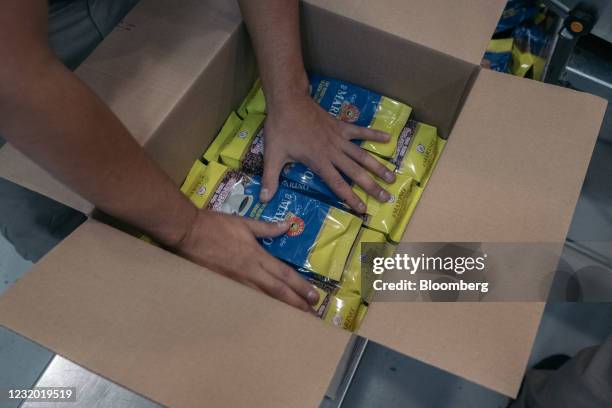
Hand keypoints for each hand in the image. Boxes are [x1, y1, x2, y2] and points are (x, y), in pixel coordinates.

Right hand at [175, 210, 319, 310]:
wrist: (188, 233)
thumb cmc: (216, 225)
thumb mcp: (244, 223)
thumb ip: (267, 228)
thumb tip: (287, 225)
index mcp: (257, 256)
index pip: (284, 275)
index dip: (300, 287)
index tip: (314, 297)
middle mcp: (249, 273)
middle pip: (278, 292)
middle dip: (296, 304)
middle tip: (311, 316)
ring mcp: (236, 282)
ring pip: (263, 300)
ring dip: (280, 310)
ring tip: (294, 320)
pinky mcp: (223, 287)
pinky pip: (245, 300)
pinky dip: (258, 309)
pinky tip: (264, 317)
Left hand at [261, 92, 395, 212]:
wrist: (288, 101)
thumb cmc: (280, 129)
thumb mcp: (272, 155)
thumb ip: (270, 178)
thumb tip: (263, 199)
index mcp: (318, 161)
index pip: (337, 184)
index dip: (350, 197)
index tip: (362, 209)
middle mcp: (333, 151)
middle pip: (356, 172)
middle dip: (372, 186)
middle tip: (386, 197)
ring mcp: (339, 138)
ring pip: (362, 155)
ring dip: (378, 166)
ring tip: (392, 177)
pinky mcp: (340, 126)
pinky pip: (360, 131)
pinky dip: (374, 135)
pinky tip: (388, 139)